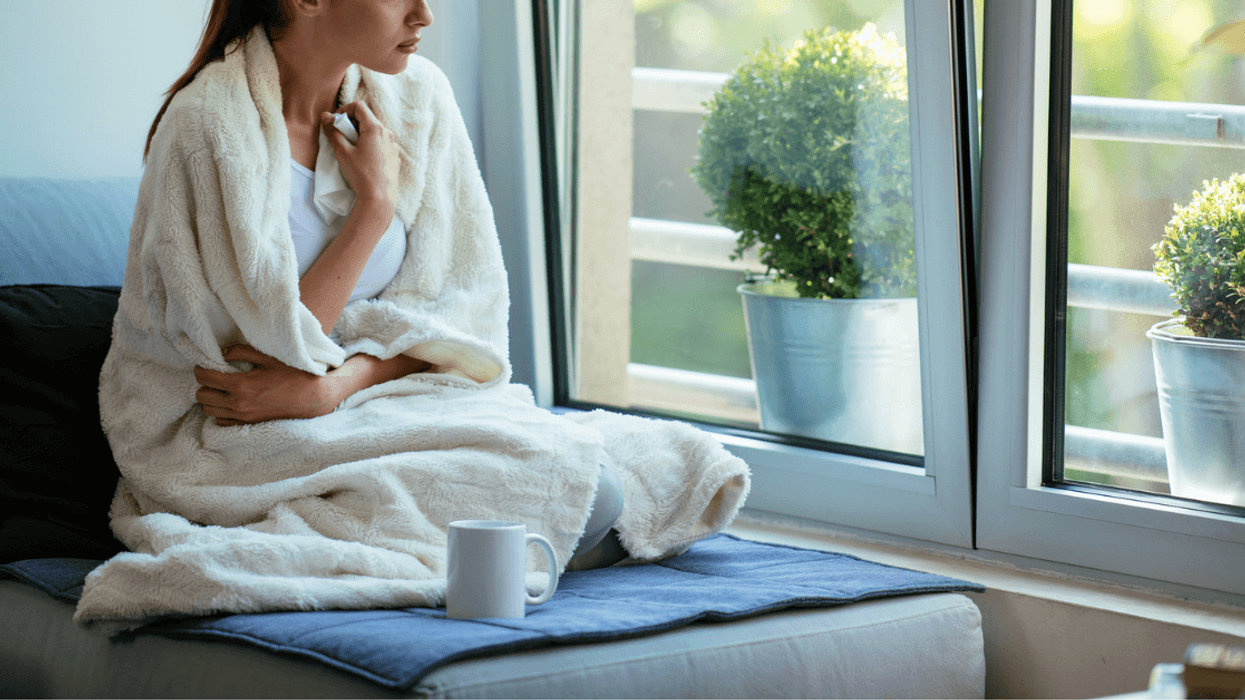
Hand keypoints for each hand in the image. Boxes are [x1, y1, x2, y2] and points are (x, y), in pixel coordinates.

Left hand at [194, 345, 342, 425]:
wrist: (312, 398)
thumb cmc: (293, 375)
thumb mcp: (268, 357)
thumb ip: (241, 351)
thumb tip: (222, 352)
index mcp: (241, 385)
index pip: (204, 378)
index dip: (200, 369)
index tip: (205, 365)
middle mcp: (238, 403)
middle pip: (202, 396)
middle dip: (204, 384)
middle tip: (213, 376)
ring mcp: (243, 416)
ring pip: (208, 410)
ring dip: (210, 399)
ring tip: (220, 389)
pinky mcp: (248, 424)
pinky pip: (221, 421)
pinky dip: (220, 412)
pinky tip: (230, 402)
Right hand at [321, 101, 401, 215]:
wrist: (379, 199)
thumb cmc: (360, 174)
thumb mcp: (342, 152)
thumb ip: (333, 132)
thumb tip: (325, 116)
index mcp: (376, 129)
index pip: (359, 106)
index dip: (344, 110)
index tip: (336, 123)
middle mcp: (388, 134)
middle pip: (368, 119)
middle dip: (352, 124)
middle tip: (341, 137)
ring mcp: (394, 147)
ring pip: (375, 133)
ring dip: (361, 135)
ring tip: (352, 150)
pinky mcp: (395, 158)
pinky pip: (382, 145)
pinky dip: (371, 146)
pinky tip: (364, 160)